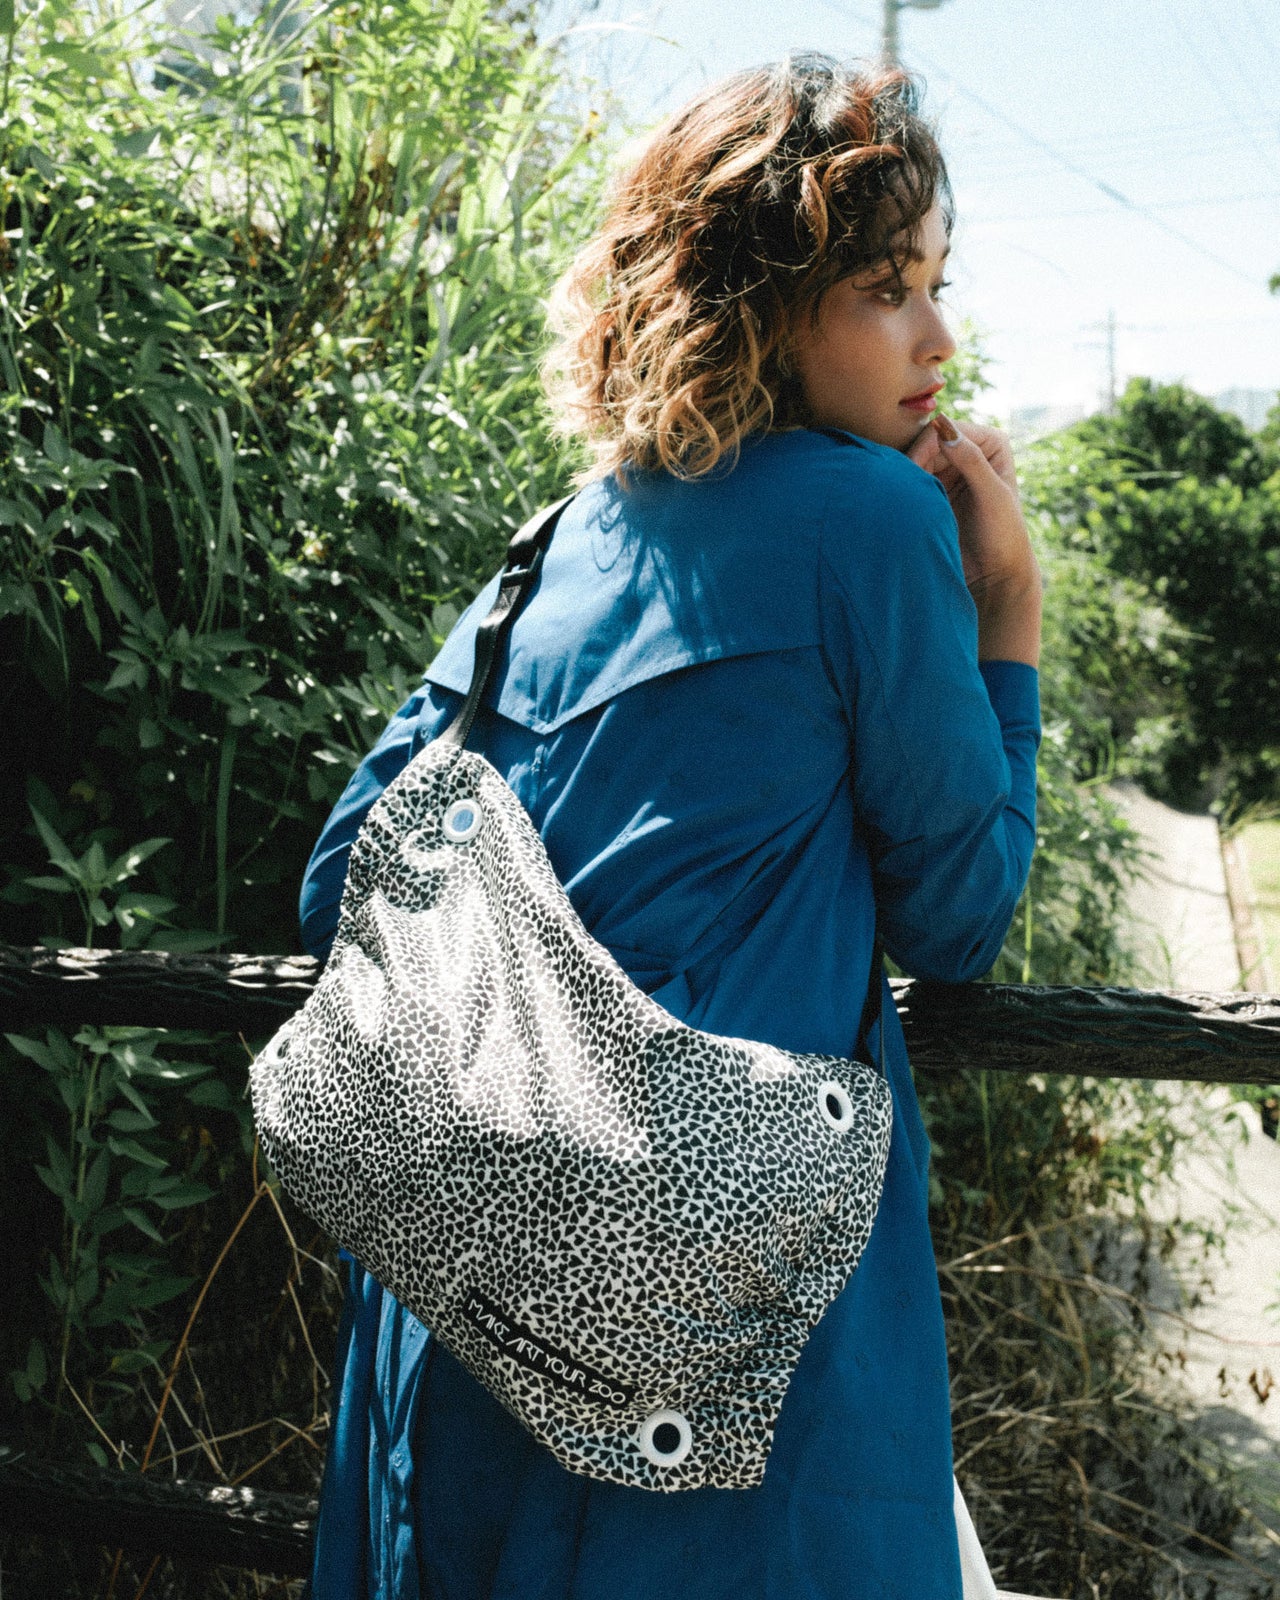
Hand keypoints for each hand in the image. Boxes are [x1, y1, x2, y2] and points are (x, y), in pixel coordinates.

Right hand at [906, 413, 1042, 664]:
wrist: (992, 576)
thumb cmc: (1003, 537)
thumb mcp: (992, 497)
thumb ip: (972, 462)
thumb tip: (943, 427)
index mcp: (991, 442)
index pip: (946, 430)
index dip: (924, 447)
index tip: (909, 474)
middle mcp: (970, 449)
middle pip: (926, 442)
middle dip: (911, 462)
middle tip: (898, 489)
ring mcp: (950, 469)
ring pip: (915, 459)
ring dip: (904, 476)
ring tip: (896, 498)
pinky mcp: (934, 489)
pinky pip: (911, 479)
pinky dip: (902, 488)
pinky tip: (896, 502)